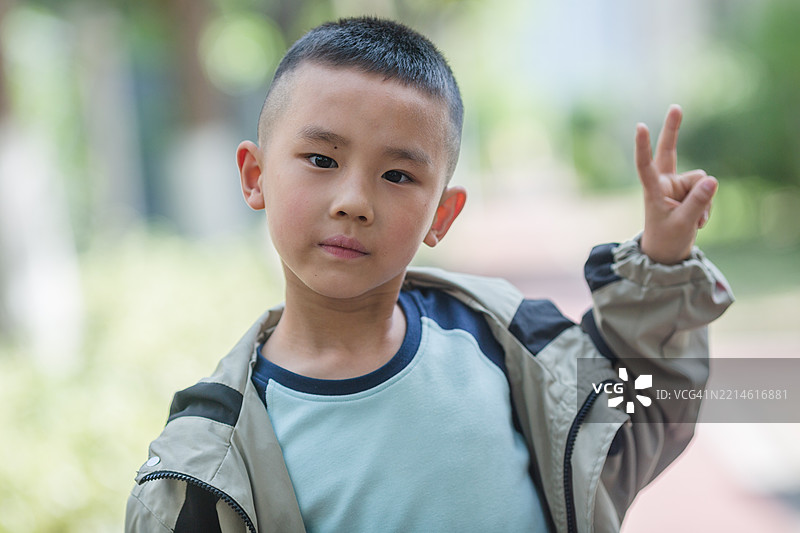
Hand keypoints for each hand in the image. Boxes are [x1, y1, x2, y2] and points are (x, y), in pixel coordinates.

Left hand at [636, 105, 717, 264]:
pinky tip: (698, 221)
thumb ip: (698, 202)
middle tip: (675, 107)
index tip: (640, 127)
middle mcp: (664, 182)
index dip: (643, 147)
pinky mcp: (689, 190)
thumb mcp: (684, 223)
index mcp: (653, 190)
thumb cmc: (667, 239)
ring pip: (702, 181)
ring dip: (703, 202)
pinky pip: (707, 190)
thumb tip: (714, 179)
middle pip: (669, 151)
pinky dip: (706, 207)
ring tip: (693, 220)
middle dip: (672, 129)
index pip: (645, 165)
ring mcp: (677, 185)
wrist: (668, 253)